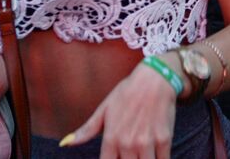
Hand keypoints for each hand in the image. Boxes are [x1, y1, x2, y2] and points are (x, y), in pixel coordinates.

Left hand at [61, 59, 179, 157]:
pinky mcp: (164, 139)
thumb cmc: (127, 93)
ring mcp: (147, 142)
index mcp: (111, 138)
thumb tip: (64, 144)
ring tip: (139, 154)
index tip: (116, 156)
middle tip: (128, 153)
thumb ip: (86, 131)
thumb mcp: (104, 110)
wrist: (155, 78)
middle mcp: (128, 143)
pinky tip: (155, 155)